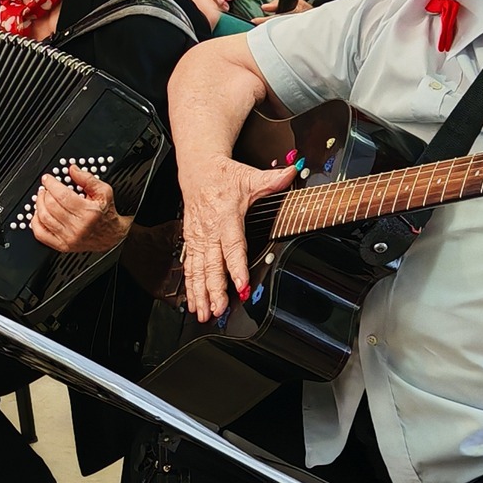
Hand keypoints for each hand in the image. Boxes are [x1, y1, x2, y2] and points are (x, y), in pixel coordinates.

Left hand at [30, 165, 130, 253]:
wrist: (112, 236)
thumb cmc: (107, 214)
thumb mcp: (104, 192)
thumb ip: (88, 179)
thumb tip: (73, 170)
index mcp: (88, 213)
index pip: (62, 195)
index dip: (51, 184)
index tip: (47, 179)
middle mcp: (78, 227)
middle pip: (51, 206)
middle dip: (45, 193)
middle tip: (46, 188)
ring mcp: (69, 238)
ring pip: (44, 218)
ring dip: (39, 204)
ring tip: (42, 197)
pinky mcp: (62, 246)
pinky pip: (41, 234)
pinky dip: (35, 222)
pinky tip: (38, 213)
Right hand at [179, 157, 297, 320]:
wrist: (197, 169)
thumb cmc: (223, 176)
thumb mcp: (249, 176)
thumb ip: (272, 180)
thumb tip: (292, 173)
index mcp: (225, 216)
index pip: (232, 245)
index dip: (236, 266)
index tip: (240, 285)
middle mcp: (209, 230)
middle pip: (212, 264)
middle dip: (214, 289)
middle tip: (219, 309)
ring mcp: (198, 237)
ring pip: (197, 269)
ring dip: (200, 293)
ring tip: (204, 313)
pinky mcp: (191, 241)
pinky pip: (189, 266)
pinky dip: (190, 286)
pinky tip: (194, 302)